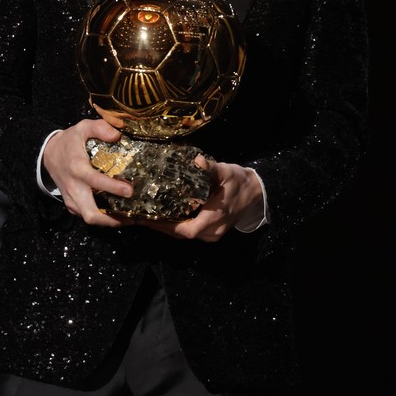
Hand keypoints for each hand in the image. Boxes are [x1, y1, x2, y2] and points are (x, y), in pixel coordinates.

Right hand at [42, 119, 133, 226]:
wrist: (49, 154)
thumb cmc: (69, 141)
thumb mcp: (82, 127)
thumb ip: (99, 127)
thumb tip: (117, 135)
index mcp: (77, 168)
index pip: (95, 181)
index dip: (112, 188)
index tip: (129, 191)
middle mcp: (74, 188)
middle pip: (90, 214)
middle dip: (111, 219)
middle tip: (132, 216)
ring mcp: (71, 199)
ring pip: (90, 218)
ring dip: (110, 221)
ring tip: (130, 218)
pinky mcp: (71, 205)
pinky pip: (87, 216)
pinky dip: (103, 218)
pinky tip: (118, 213)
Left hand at [138, 155, 264, 241]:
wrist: (256, 192)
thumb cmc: (240, 182)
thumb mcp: (227, 172)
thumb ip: (212, 168)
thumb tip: (198, 161)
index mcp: (214, 218)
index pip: (187, 230)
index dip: (166, 227)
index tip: (149, 218)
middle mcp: (212, 231)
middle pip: (181, 234)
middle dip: (160, 226)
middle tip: (140, 214)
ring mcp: (212, 233)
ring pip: (184, 234)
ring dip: (166, 226)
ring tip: (147, 214)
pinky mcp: (210, 230)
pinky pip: (189, 230)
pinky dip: (175, 224)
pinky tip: (164, 213)